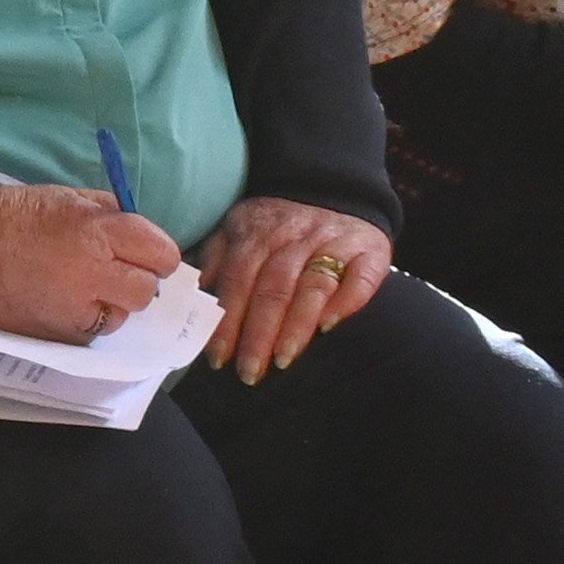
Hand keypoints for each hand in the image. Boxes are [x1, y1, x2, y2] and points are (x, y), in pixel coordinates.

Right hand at [0, 179, 179, 344]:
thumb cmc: (15, 216)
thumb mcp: (69, 199)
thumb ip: (111, 215)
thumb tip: (140, 236)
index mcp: (99, 233)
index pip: (162, 254)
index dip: (156, 254)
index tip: (143, 254)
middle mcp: (93, 275)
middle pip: (147, 291)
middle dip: (136, 281)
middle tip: (112, 272)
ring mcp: (75, 310)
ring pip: (120, 317)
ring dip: (109, 304)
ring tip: (78, 288)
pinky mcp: (57, 335)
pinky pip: (89, 332)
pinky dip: (82, 320)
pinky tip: (58, 302)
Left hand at [201, 196, 391, 380]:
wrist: (336, 192)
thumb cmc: (279, 225)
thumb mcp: (239, 228)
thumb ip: (216, 258)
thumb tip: (193, 294)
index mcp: (258, 232)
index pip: (238, 279)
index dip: (228, 319)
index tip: (218, 357)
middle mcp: (296, 235)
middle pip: (274, 287)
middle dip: (259, 333)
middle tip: (249, 371)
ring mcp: (335, 241)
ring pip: (314, 285)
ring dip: (297, 325)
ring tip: (282, 359)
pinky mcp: (370, 250)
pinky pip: (361, 277)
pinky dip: (346, 302)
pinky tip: (330, 327)